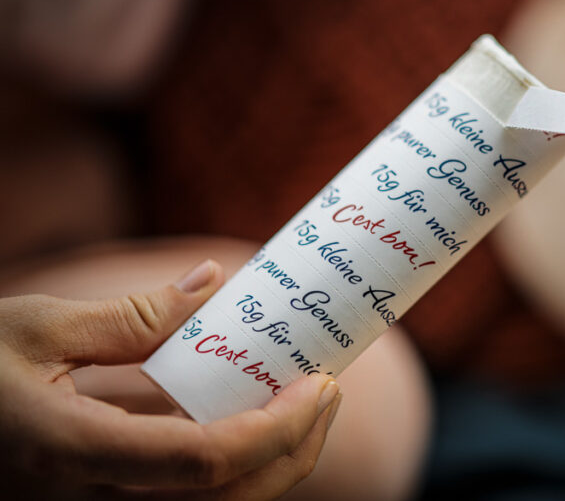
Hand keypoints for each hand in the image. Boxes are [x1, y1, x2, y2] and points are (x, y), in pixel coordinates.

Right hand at [0, 260, 341, 498]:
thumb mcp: (38, 327)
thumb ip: (134, 315)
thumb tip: (216, 283)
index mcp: (72, 452)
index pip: (204, 463)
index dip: (276, 431)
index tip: (323, 386)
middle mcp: (90, 496)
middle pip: (225, 500)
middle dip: (294, 451)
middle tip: (329, 390)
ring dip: (271, 459)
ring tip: (306, 398)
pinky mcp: (98, 496)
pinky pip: (182, 488)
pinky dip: (230, 456)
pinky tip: (249, 408)